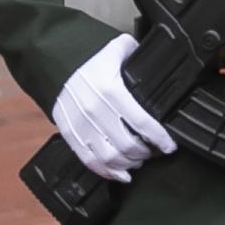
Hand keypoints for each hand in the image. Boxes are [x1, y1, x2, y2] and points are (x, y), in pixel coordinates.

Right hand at [51, 32, 174, 184]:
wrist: (55, 65)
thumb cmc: (90, 60)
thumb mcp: (117, 50)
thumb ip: (138, 55)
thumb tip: (160, 59)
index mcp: (111, 91)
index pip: (142, 122)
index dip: (159, 139)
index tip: (169, 146)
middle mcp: (95, 110)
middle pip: (127, 145)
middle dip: (145, 153)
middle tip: (153, 152)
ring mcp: (81, 125)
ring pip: (110, 157)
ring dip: (128, 164)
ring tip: (138, 161)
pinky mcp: (70, 134)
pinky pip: (89, 160)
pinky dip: (107, 172)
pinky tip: (120, 174)